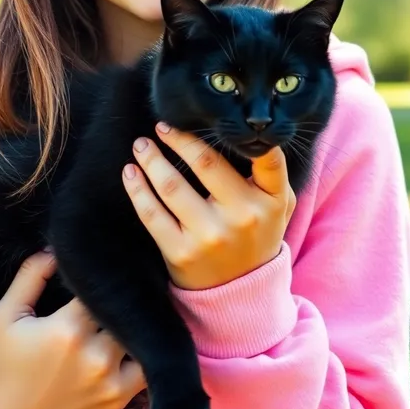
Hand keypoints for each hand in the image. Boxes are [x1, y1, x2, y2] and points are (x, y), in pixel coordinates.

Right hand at [0, 251, 145, 408]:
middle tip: (128, 283)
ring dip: (137, 324)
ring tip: (136, 309)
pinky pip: (146, 369)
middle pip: (125, 311)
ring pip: (139, 337)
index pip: (101, 287)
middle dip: (123, 298)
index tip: (109, 265)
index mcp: (67, 328)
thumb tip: (54, 248)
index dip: (107, 275)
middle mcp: (94, 353)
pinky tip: (138, 340)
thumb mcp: (4, 317)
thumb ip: (30, 276)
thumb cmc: (1, 368)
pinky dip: (144, 353)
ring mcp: (110, 379)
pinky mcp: (118, 400)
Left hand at [122, 122, 296, 290]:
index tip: (207, 116)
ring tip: (142, 145)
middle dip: (178, 139)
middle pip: (205, 164)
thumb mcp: (279, 205)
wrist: (241, 292)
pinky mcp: (180, 253)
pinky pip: (151, 214)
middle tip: (161, 126)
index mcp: (270, 200)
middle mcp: (242, 216)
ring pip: (172, 186)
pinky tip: (131, 173)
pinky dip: (137, 189)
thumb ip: (271, 171)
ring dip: (151, 159)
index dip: (240, 134)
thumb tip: (250, 132)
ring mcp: (209, 236)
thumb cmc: (257, 234)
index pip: (266, 158)